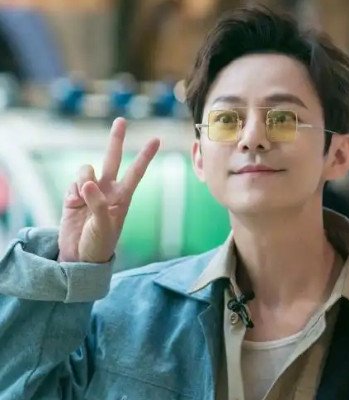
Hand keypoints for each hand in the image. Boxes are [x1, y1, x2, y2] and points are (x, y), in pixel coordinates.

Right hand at [57, 118, 159, 262]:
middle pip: (113, 159)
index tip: (156, 139)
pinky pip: (72, 182)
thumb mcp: (104, 226)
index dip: (145, 156)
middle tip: (121, 120)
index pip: (136, 172)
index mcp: (123, 197)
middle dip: (116, 140)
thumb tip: (87, 182)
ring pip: (86, 169)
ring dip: (83, 177)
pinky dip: (71, 190)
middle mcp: (108, 190)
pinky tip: (73, 204)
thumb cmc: (99, 245)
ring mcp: (90, 191)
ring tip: (82, 198)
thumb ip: (97, 203)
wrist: (79, 257)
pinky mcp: (73, 196)